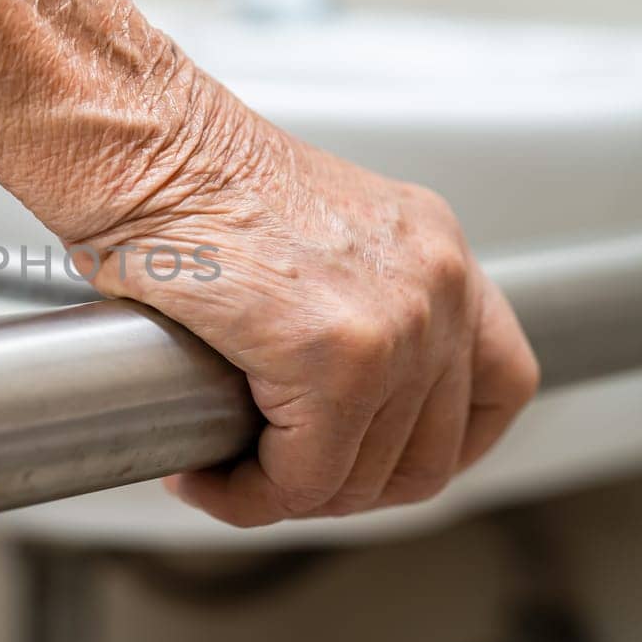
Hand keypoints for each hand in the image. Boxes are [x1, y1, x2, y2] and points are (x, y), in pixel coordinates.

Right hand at [65, 79, 539, 526]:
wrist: (141, 145)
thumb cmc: (186, 178)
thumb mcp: (306, 232)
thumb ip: (348, 301)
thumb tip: (325, 400)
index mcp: (433, 248)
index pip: (500, 382)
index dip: (444, 446)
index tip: (380, 463)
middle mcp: (436, 281)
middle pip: (432, 452)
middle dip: (345, 486)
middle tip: (273, 475)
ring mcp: (396, 323)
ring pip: (361, 478)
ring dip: (286, 494)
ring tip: (226, 474)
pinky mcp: (334, 356)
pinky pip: (303, 477)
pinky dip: (249, 496)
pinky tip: (206, 476)